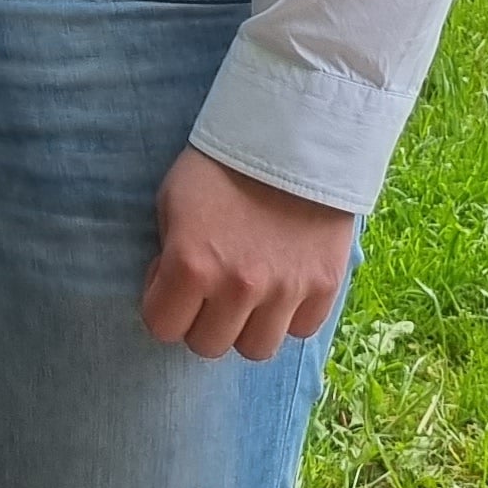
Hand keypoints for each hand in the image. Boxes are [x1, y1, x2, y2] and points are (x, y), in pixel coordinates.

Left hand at [140, 150, 353, 361]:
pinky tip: (281, 286)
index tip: (171, 283)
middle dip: (201, 320)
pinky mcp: (324, 286)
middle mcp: (238, 287)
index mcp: (192, 265)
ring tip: (246, 296)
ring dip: (246, 327)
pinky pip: (300, 330)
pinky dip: (288, 316)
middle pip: (208, 346)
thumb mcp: (172, 202)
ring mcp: (286, 291)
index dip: (163, 306)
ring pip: (256, 348)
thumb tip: (171, 289)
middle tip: (209, 290)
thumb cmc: (220, 166)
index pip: (162, 328)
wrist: (292, 138)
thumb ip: (169, 255)